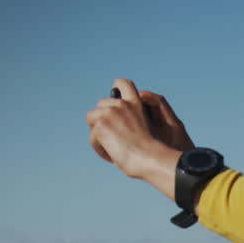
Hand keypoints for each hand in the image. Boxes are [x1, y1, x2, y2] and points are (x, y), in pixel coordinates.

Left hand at [87, 79, 184, 196]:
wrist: (150, 158)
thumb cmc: (152, 151)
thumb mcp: (144, 128)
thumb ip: (130, 119)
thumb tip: (113, 123)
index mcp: (136, 103)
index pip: (123, 84)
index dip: (116, 88)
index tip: (115, 97)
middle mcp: (122, 104)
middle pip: (101, 104)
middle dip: (102, 118)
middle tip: (112, 136)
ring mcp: (109, 113)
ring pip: (92, 118)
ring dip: (98, 132)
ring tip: (111, 147)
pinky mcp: (100, 125)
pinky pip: (92, 138)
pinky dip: (100, 149)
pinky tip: (112, 155)